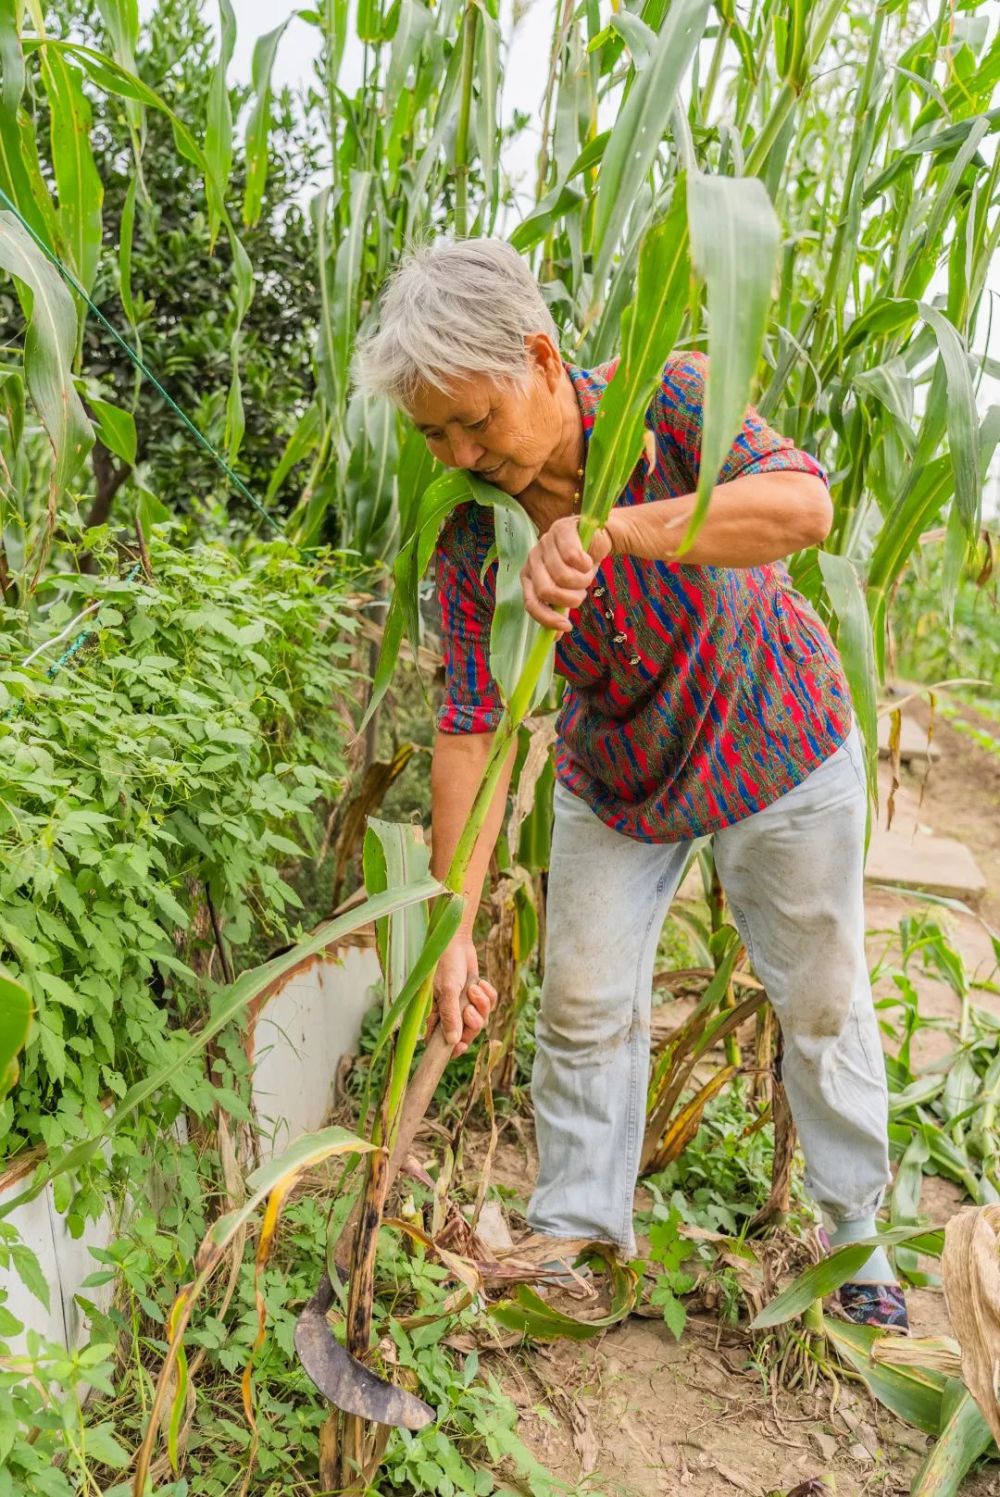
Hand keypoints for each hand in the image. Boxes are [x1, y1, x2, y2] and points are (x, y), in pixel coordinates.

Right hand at [427, 935, 497, 1058]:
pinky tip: (480, 983)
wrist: (459, 944)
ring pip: (482, 1020)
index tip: (462, 1047)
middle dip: (473, 1021)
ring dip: (481, 1004)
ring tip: (473, 989)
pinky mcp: (479, 997)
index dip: (453, 1049)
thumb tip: (453, 1041)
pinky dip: (489, 995)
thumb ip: (450, 1016)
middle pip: (469, 1033)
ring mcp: (467, 1006)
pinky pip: (491, 1006)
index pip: (443, 1042)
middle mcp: (453, 1014)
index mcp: (438, 1016)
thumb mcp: (448, 991)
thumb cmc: (447, 966)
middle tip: (469, 1008)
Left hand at [520, 514, 614, 632]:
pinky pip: (573, 558)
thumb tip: (554, 638)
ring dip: (582, 581)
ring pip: (563, 576)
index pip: (531, 603)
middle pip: (547, 591)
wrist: (597, 539)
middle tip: (581, 593)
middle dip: (570, 598)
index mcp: (529, 577)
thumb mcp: (568, 590)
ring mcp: (544, 544)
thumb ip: (559, 609)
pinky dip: (586, 565)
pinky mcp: (561, 530)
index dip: (548, 618)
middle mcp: (532, 561)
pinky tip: (588, 560)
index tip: (567, 626)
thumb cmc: (580, 567)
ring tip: (587, 574)